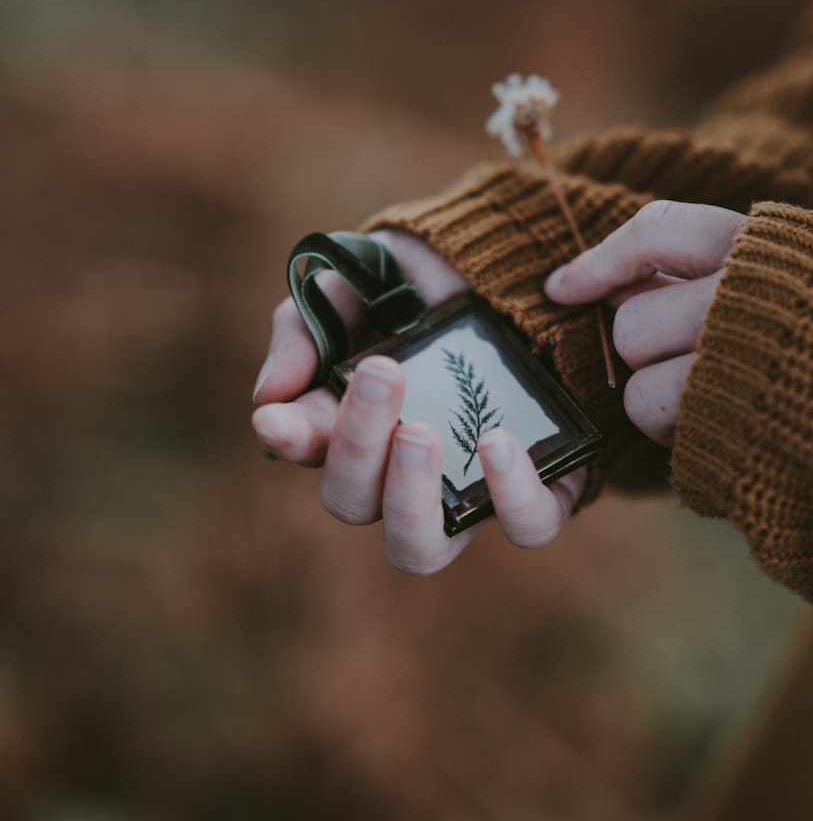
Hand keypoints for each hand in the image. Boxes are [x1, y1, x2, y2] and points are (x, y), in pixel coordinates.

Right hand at [251, 229, 585, 572]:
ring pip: (420, 549)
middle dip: (358, 443)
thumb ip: (307, 328)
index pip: (306, 449)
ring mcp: (465, 494)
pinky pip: (527, 525)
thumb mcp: (358, 282)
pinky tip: (496, 442)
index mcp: (347, 426)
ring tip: (419, 433)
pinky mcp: (536, 491)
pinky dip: (511, 496)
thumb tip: (268, 397)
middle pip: (353, 502)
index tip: (279, 417)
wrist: (520, 270)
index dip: (288, 438)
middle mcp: (400, 476)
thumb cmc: (423, 285)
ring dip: (409, 501)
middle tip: (381, 374)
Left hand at [544, 200, 745, 442]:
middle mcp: (754, 303)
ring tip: (712, 395)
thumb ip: (708, 259)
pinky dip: (677, 433)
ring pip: (638, 390)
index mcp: (767, 248)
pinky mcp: (739, 436)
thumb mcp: (791, 261)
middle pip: (632, 325)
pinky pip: (661, 432)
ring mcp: (748, 376)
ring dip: (659, 398)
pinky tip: (721, 425)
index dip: (601, 260)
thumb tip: (596, 282)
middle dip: (645, 344)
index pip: (656, 231)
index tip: (563, 288)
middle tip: (690, 349)